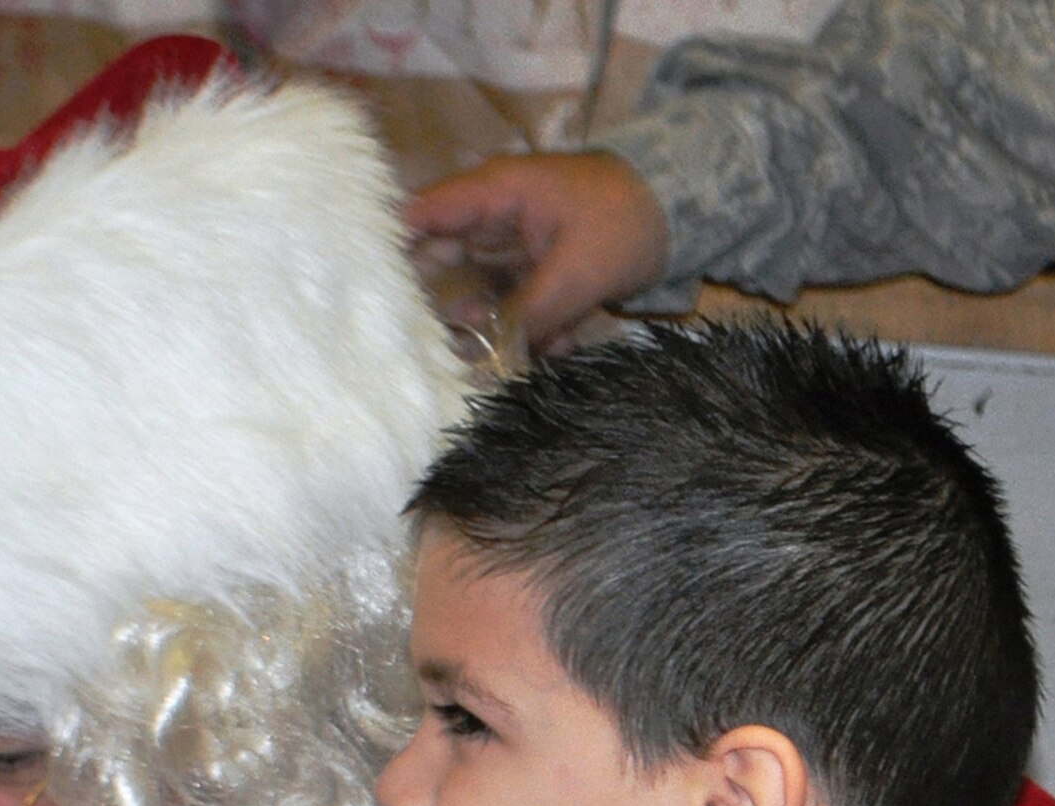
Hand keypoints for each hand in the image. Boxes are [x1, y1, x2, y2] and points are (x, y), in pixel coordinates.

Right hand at [405, 151, 668, 354]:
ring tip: (522, 353)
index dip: (391, 253)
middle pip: (439, 266)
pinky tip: (561, 343)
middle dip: (446, 312)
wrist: (679, 214)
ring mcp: (509, 248)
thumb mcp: (578, 272)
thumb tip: (489, 362)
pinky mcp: (529, 275)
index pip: (422, 216)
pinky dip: (530, 332)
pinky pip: (510, 310)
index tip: (376, 301)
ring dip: (498, 332)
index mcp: (494, 194)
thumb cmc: (626, 221)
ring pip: (476, 298)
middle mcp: (491, 220)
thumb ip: (529, 315)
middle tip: (447, 353)